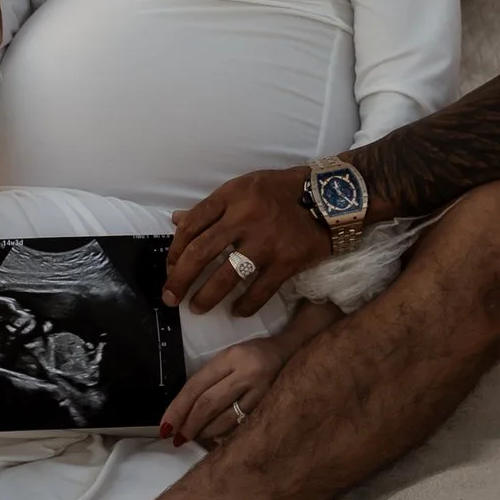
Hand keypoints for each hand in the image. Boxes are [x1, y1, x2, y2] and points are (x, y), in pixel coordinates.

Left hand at [161, 336, 284, 450]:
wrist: (295, 352)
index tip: (165, 426)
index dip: (178, 409)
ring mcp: (262, 392)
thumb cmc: (256, 355)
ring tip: (195, 438)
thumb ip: (211, 380)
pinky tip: (217, 440)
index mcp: (231, 357)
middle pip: (208, 404)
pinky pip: (243, 427)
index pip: (196, 386)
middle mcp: (247, 373)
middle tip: (177, 438)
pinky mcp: (272, 406)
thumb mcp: (231, 357)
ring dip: (206, 433)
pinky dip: (227, 436)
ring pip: (226, 420)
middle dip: (189, 425)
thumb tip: (186, 412)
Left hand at [166, 166, 331, 318]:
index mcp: (232, 195)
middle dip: (179, 279)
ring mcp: (265, 242)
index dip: (175, 250)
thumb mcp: (244, 187)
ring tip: (197, 308)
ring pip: (226, 277)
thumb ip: (212, 207)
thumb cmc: (282, 191)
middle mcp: (245, 218)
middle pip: (201, 253)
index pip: (192, 224)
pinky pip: (259, 291)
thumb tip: (177, 220)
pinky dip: (245, 306)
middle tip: (170, 297)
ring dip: (206, 297)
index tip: (169, 268)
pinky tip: (236, 311)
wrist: (330, 199)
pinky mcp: (286, 262)